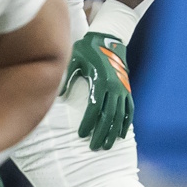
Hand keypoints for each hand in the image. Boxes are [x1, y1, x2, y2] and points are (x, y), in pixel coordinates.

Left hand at [62, 32, 134, 150]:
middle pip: (108, 115)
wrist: (109, 39)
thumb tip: (58, 96)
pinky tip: (121, 134)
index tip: (82, 135)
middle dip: (101, 133)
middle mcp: (114, 87)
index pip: (95, 107)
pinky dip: (126, 122)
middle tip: (94, 147)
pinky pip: (129, 109)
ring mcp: (123, 89)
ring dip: (113, 132)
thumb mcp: (74, 59)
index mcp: (100, 81)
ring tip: (107, 146)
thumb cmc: (87, 49)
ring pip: (119, 115)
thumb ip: (66, 78)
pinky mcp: (127, 89)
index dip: (89, 123)